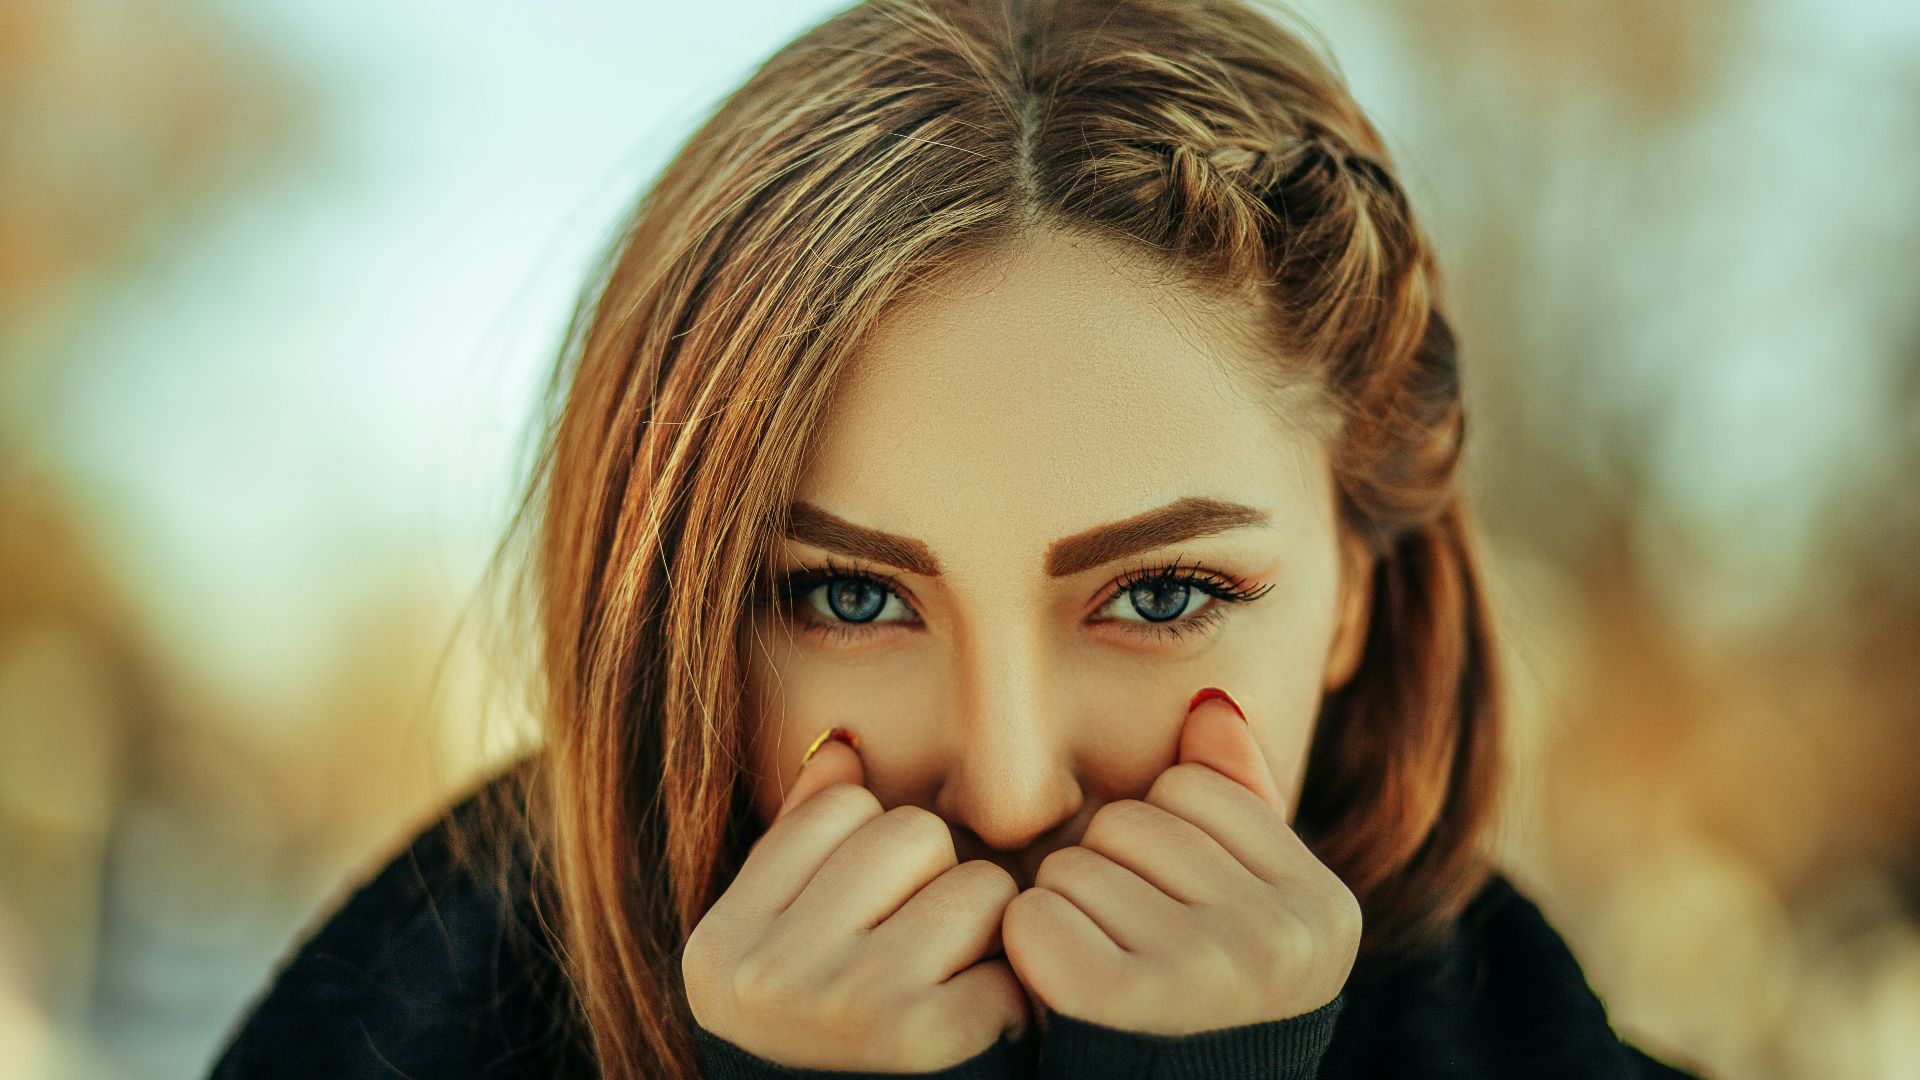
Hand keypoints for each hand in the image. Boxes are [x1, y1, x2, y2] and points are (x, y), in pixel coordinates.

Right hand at [682, 727, 1034, 1072]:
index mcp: (722, 947)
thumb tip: (844, 747)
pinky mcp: (923, 1038)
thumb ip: (804, 849)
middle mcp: (766, 975)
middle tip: (923, 963)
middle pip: (912, 834)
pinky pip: (1010, 952)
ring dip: (985, 936)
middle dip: (937, 887)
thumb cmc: (839, 1053)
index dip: (881, 858)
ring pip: (974, 883)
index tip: (873, 927)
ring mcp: (841, 1006)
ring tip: (952, 993)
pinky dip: (1012, 993)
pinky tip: (980, 1034)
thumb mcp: (787, 956)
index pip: (842, 809)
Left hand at [1000, 688, 1360, 1035]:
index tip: (1178, 912)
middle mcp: (1280, 941)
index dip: (1161, 838)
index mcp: (1322, 909)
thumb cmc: (1196, 1006)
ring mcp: (1209, 973)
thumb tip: (1208, 705)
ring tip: (1103, 971)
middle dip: (1109, 872)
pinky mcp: (1124, 1002)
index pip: (1193, 786)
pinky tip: (1062, 992)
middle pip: (1129, 822)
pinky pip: (1034, 915)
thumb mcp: (1243, 908)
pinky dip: (1029, 947)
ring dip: (1066, 910)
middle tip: (1129, 948)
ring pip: (1075, 863)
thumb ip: (1238, 803)